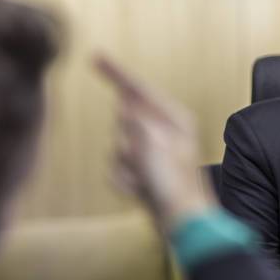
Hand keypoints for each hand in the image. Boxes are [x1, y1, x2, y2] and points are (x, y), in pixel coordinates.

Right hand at [94, 54, 215, 232]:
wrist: (183, 224)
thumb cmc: (175, 185)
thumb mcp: (153, 146)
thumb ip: (135, 120)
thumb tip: (124, 103)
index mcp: (175, 120)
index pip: (139, 89)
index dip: (116, 72)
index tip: (95, 56)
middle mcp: (164, 133)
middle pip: (123, 121)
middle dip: (126, 142)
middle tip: (144, 162)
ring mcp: (153, 154)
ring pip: (117, 147)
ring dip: (126, 166)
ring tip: (146, 180)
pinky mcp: (144, 171)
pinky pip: (116, 169)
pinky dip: (125, 181)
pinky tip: (142, 191)